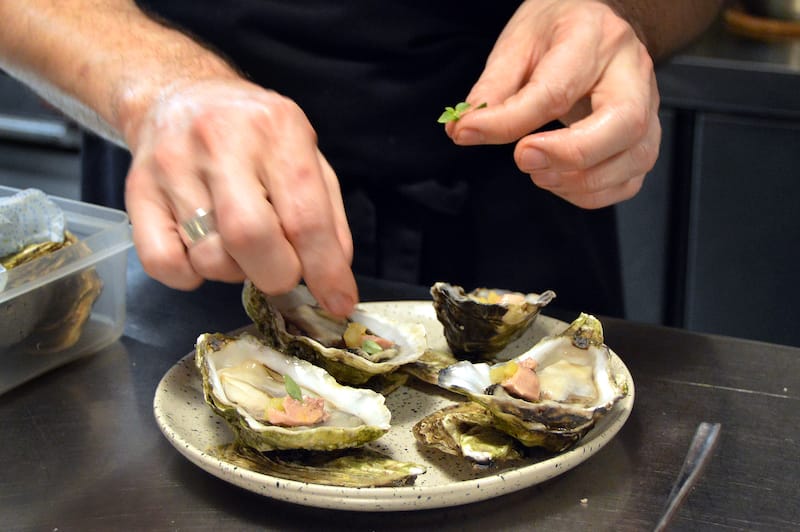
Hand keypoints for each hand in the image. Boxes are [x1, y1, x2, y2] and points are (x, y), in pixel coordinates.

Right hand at [123, 78, 357, 315]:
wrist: (178, 94)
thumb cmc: (255, 135)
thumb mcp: (305, 155)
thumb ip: (327, 215)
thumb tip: (334, 278)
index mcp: (277, 130)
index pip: (306, 217)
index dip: (326, 270)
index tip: (338, 302)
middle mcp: (221, 142)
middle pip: (252, 238)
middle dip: (277, 274)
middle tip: (281, 269)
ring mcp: (172, 166)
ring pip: (210, 258)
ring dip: (235, 271)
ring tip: (239, 244)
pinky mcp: (136, 191)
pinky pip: (163, 263)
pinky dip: (189, 276)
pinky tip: (201, 251)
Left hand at [445, 0, 660, 208]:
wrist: (596, 22)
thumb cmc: (558, 31)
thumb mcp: (517, 44)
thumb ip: (493, 88)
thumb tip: (463, 129)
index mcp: (592, 38)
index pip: (556, 90)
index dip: (510, 121)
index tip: (469, 132)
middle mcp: (631, 72)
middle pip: (625, 124)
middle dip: (570, 155)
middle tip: (523, 159)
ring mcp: (648, 107)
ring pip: (635, 158)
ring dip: (580, 181)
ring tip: (538, 173)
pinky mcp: (645, 138)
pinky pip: (630, 181)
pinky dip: (592, 194)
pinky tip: (559, 181)